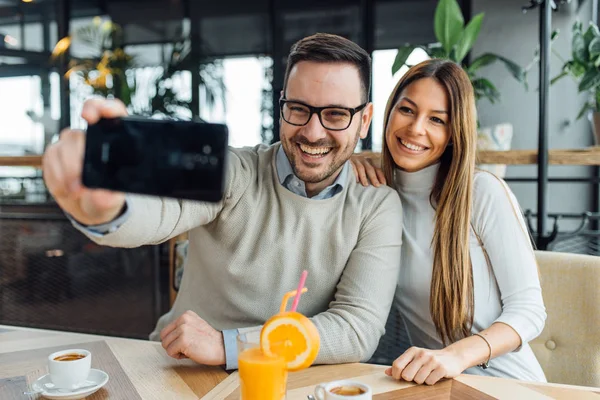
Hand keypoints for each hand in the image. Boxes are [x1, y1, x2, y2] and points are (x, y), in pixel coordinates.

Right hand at [42, 98, 127, 225]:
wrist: (90, 206)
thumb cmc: (107, 197)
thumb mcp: (113, 200)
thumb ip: (109, 198)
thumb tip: (101, 195)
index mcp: (116, 139)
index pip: (112, 111)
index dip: (100, 107)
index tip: (89, 117)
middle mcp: (91, 136)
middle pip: (77, 136)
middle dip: (75, 163)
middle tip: (80, 187)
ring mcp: (71, 143)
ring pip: (61, 148)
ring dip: (65, 174)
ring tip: (76, 192)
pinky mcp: (55, 153)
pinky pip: (49, 160)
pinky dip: (56, 178)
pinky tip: (66, 189)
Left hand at [160, 310, 225, 365]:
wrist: (222, 348)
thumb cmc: (209, 341)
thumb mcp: (194, 327)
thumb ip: (182, 328)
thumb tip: (166, 338)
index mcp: (186, 315)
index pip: (166, 330)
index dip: (174, 340)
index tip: (188, 342)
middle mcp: (183, 319)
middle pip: (164, 337)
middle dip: (173, 345)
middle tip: (188, 347)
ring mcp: (183, 329)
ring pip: (166, 345)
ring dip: (176, 351)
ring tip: (190, 349)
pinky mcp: (183, 340)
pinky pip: (170, 352)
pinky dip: (178, 356)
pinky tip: (190, 353)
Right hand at [349, 154, 385, 186]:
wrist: (340, 158)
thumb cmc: (353, 169)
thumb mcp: (362, 170)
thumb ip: (369, 175)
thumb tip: (377, 186)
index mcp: (368, 162)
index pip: (377, 169)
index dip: (381, 176)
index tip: (384, 184)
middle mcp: (362, 159)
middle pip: (370, 168)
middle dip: (374, 177)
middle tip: (377, 185)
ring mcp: (354, 159)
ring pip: (361, 168)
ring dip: (364, 177)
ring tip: (366, 185)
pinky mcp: (347, 161)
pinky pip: (352, 167)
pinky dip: (354, 173)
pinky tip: (356, 180)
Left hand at [384, 346, 465, 385]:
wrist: (452, 357)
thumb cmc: (429, 360)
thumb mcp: (414, 359)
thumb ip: (401, 365)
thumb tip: (387, 373)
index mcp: (413, 351)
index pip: (397, 365)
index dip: (396, 375)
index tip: (401, 378)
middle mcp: (422, 354)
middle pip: (407, 375)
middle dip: (411, 379)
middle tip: (417, 375)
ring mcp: (432, 360)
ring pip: (418, 380)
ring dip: (422, 381)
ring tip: (427, 374)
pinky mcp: (442, 368)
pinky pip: (429, 382)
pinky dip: (431, 382)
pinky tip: (435, 376)